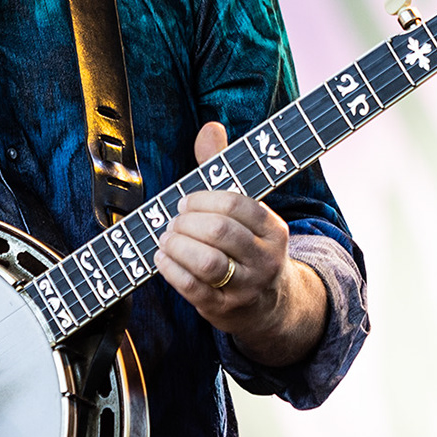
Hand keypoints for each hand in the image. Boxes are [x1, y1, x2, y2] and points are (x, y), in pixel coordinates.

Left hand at [154, 122, 327, 366]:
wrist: (268, 305)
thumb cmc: (246, 245)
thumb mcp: (244, 209)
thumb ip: (223, 168)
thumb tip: (211, 127)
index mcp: (274, 229)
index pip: (237, 204)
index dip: (204, 199)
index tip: (186, 202)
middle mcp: (266, 259)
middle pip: (220, 232)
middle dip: (188, 222)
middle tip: (174, 221)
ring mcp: (246, 287)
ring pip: (207, 262)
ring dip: (177, 245)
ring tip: (167, 238)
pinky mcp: (224, 309)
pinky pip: (193, 288)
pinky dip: (171, 269)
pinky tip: (162, 258)